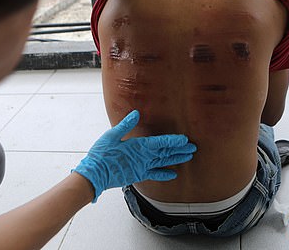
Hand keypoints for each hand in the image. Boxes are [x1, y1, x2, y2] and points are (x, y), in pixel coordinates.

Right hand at [72, 110, 196, 201]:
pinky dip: (164, 174)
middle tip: (193, 147)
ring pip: (163, 163)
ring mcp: (142, 167)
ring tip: (189, 157)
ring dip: (176, 159)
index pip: (160, 143)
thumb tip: (136, 113)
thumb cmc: (101, 155)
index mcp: (138, 147)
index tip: (185, 139)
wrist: (94, 176)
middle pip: (165, 153)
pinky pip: (154, 175)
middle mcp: (143, 158)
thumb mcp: (111, 136)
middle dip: (180, 149)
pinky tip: (174, 174)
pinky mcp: (138, 175)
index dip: (173, 141)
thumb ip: (125, 125)